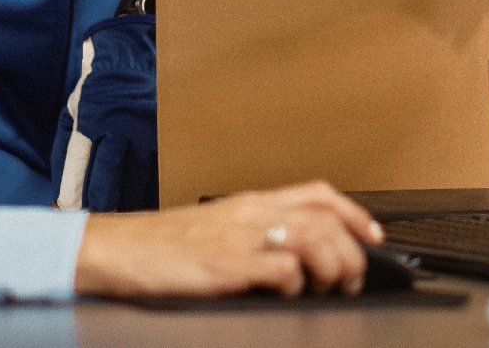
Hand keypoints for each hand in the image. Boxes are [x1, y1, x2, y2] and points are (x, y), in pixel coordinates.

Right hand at [72, 180, 384, 298]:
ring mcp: (239, 236)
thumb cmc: (158, 246)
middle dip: (352, 250)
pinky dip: (296, 283)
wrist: (114, 250)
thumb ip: (252, 234)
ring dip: (333, 266)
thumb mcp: (214, 230)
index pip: (318, 193)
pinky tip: (288, 294)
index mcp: (250, 202)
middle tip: (351, 278)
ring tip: (329, 289)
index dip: (355, 212)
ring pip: (313, 237)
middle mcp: (250, 212)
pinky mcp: (226, 263)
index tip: (373, 236)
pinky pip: (281, 268)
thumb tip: (290, 258)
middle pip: (325, 216)